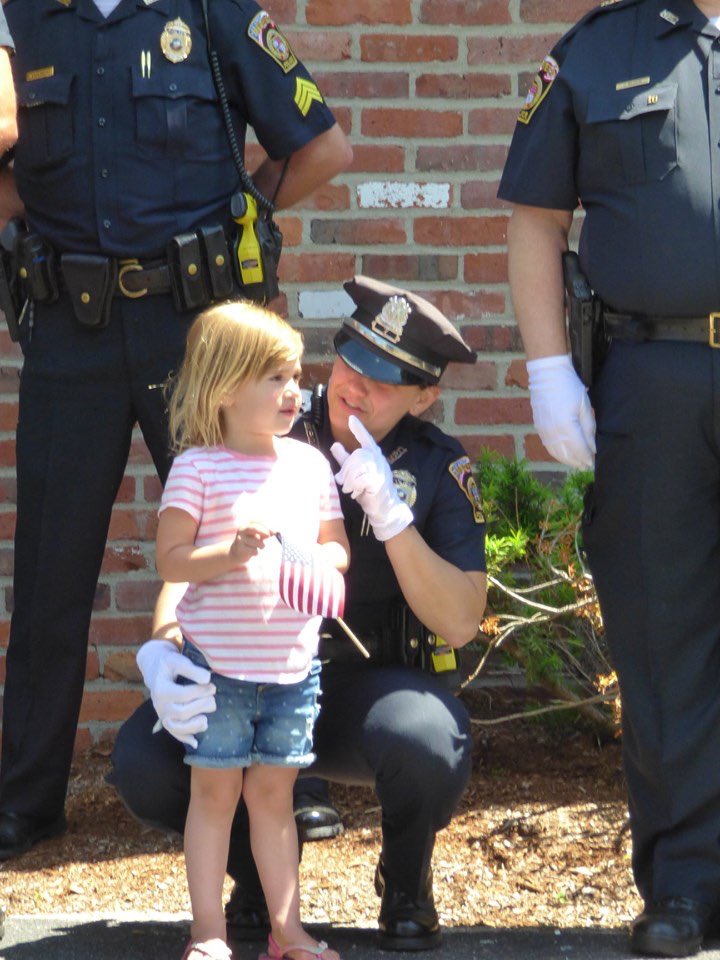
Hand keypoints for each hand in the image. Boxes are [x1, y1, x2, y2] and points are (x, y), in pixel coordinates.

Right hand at [136, 639, 216, 748]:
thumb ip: (191, 669)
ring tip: (206, 719)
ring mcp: (163, 715)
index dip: (201, 691)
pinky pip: (175, 734)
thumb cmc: (169, 663)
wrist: (155, 668)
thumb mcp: (177, 659)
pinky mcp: (167, 720)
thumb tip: (207, 679)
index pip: (183, 695)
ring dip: (194, 726)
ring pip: (177, 728)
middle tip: (212, 696)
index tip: (212, 685)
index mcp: (161, 689)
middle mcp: (160, 705)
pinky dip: (185, 739)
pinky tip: (196, 742)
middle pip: (182, 713)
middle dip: (202, 705)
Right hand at [230, 522, 273, 565]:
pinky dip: (256, 552)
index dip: (267, 526)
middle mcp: (242, 530)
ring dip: (262, 545)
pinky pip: (253, 550)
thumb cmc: (251, 542)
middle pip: (254, 528)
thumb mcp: (258, 535)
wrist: (237, 553)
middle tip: (269, 536)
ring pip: (256, 541)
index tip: (276, 532)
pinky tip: (254, 552)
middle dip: (263, 531)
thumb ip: (266, 532)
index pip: (258, 521)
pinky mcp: (239, 548)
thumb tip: (277, 532)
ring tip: (260, 547)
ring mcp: (240, 539)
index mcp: (248, 524)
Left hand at [330, 415, 412, 541]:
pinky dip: (355, 487)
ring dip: (350, 480)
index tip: (351, 418)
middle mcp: (379, 460)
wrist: (384, 509)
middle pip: (357, 455)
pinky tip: (356, 493)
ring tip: (349, 489)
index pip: (366, 439)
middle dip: (346, 469)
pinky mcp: (380, 482)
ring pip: (359, 467)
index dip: (359, 429)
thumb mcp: (355, 473)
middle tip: (343, 482)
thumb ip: (346, 460)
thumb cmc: (369, 490)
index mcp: (374, 456)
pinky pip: (362, 479)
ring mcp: (381, 471)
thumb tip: (335, 445)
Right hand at [526, 354, 595, 470]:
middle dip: (578, 462)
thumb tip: (593, 447)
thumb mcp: (584, 406)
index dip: (587, 458)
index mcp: (567, 427)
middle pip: (567, 455)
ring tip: (577, 463)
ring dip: (567, 460)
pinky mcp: (539, 428)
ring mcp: (544, 431)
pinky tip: (564, 454)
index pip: (580, 450)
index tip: (594, 463)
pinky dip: (557, 453)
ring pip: (556, 453)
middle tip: (588, 466)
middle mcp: (553, 432)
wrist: (547, 375)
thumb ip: (589, 429)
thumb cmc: (569, 387)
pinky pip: (548, 446)